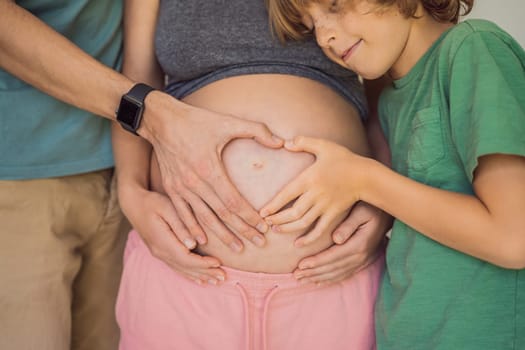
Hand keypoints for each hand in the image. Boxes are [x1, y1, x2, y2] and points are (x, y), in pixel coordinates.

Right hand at [119, 184, 225, 284]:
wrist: (133, 204)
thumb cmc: (153, 202)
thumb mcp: (168, 208)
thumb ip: (181, 225)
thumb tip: (193, 244)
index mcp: (162, 242)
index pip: (186, 259)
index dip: (203, 263)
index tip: (219, 263)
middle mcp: (160, 252)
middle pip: (185, 268)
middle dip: (205, 273)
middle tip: (223, 277)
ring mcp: (158, 254)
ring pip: (181, 270)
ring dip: (199, 276)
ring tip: (216, 281)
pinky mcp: (160, 252)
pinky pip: (176, 267)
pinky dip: (189, 274)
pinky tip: (200, 279)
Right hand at [141, 94, 283, 251]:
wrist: (161, 121)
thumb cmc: (196, 121)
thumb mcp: (226, 122)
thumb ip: (256, 130)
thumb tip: (280, 141)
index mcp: (209, 169)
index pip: (234, 201)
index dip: (250, 216)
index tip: (264, 226)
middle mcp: (194, 183)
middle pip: (222, 215)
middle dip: (242, 231)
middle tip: (259, 243)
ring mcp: (181, 188)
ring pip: (204, 219)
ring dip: (221, 235)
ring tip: (237, 248)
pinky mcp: (171, 189)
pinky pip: (183, 215)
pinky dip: (193, 229)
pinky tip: (202, 241)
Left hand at [260, 136, 372, 245]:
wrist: (366, 175)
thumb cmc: (344, 159)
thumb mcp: (324, 145)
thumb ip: (304, 142)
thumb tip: (286, 143)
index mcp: (310, 178)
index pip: (286, 194)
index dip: (273, 205)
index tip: (262, 212)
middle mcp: (316, 194)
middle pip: (293, 212)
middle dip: (277, 219)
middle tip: (266, 223)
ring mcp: (325, 206)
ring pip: (303, 222)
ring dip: (288, 228)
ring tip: (276, 230)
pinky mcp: (334, 214)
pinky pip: (320, 229)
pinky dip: (309, 238)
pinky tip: (299, 243)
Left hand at [294, 202, 389, 284]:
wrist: (389, 214)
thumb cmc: (372, 208)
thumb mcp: (362, 212)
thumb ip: (349, 225)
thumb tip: (336, 239)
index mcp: (359, 244)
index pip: (333, 256)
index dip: (316, 262)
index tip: (300, 265)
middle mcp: (361, 256)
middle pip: (333, 268)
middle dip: (313, 272)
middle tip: (295, 275)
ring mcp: (363, 261)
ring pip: (337, 273)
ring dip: (318, 277)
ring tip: (302, 280)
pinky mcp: (363, 262)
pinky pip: (345, 274)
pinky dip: (331, 279)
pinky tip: (319, 282)